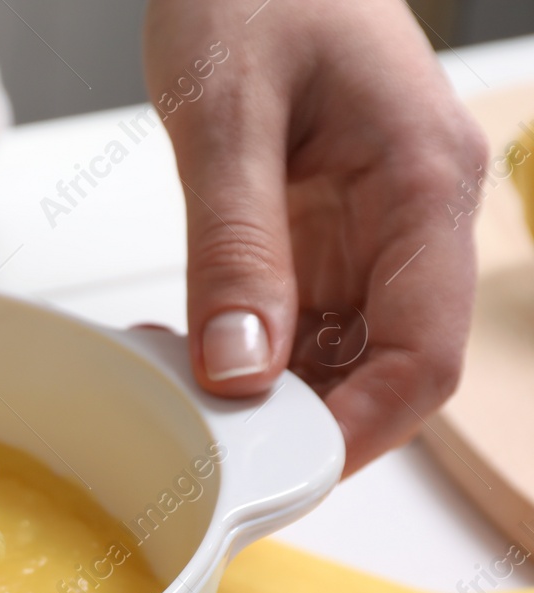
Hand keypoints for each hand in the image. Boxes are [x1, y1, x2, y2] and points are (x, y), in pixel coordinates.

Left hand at [145, 0, 487, 473]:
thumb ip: (235, 247)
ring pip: (336, 353)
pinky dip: (243, 350)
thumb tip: (239, 371)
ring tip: (175, 391)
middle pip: (382, 366)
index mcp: (423, 184)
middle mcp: (412, 218)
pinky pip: (296, 319)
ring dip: (263, 392)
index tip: (282, 469)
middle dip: (301, 420)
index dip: (363, 429)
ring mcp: (369, 229)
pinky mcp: (323, 231)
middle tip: (204, 446)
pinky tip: (180, 351)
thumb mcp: (227, 116)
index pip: (424, 351)